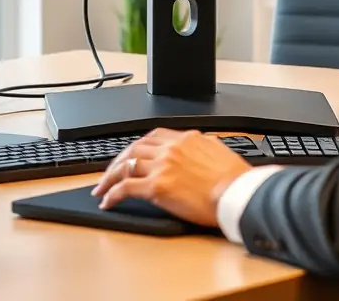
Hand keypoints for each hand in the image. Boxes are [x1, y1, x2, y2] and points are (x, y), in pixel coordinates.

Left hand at [91, 128, 251, 225]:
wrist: (236, 193)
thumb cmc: (233, 178)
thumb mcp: (219, 149)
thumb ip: (204, 144)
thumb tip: (203, 144)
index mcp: (186, 138)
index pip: (152, 136)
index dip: (137, 146)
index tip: (131, 155)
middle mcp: (170, 148)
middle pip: (134, 148)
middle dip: (118, 160)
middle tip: (109, 172)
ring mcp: (162, 166)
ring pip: (125, 165)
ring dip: (109, 177)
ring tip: (102, 188)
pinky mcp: (157, 187)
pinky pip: (125, 188)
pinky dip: (112, 194)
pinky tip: (108, 201)